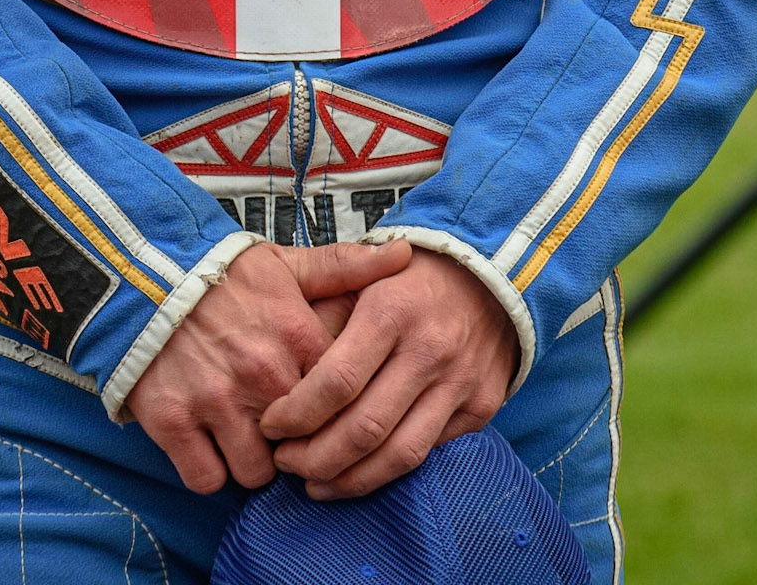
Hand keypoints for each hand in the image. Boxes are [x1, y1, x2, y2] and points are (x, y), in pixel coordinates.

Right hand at [127, 237, 410, 493]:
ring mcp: (215, 401)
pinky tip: (210, 446)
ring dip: (252, 462)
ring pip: (255, 473)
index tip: (322, 409)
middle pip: (303, 449)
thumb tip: (409, 253)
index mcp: (296, 337)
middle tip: (282, 432)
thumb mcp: (287, 263)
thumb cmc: (223, 273)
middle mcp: (261, 374)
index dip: (333, 413)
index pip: (341, 404)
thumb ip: (348, 266)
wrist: (143, 269)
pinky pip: (206, 480)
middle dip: (296, 447)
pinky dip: (209, 471)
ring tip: (244, 437)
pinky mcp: (173, 422)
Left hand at [261, 248, 518, 499]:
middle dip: (315, 457)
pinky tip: (359, 472)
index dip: (297, 414)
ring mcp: (459, 383)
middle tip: (286, 461)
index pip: (336, 382)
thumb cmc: (407, 278)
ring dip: (349, 480)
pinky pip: (428, 453)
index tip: (271, 424)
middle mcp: (428, 350)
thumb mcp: (360, 273)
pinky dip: (389, 471)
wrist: (486, 275)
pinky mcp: (480, 408)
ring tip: (314, 482)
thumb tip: (281, 368)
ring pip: (398, 455)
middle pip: (364, 429)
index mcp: (391, 311)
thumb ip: (322, 313)